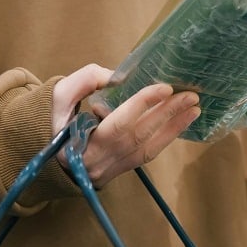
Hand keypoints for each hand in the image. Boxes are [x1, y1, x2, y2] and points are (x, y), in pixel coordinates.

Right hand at [52, 64, 200, 187]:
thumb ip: (83, 82)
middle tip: (190, 96)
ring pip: (147, 148)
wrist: (52, 155)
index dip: (142, 105)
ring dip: (173, 128)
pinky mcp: (122, 169)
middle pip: (137, 136)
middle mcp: (96, 159)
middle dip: (166, 114)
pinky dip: (167, 137)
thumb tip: (116, 77)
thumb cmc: (56, 120)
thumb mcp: (59, 96)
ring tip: (194, 110)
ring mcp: (111, 168)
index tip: (164, 88)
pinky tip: (182, 123)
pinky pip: (148, 154)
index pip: (117, 123)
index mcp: (76, 141)